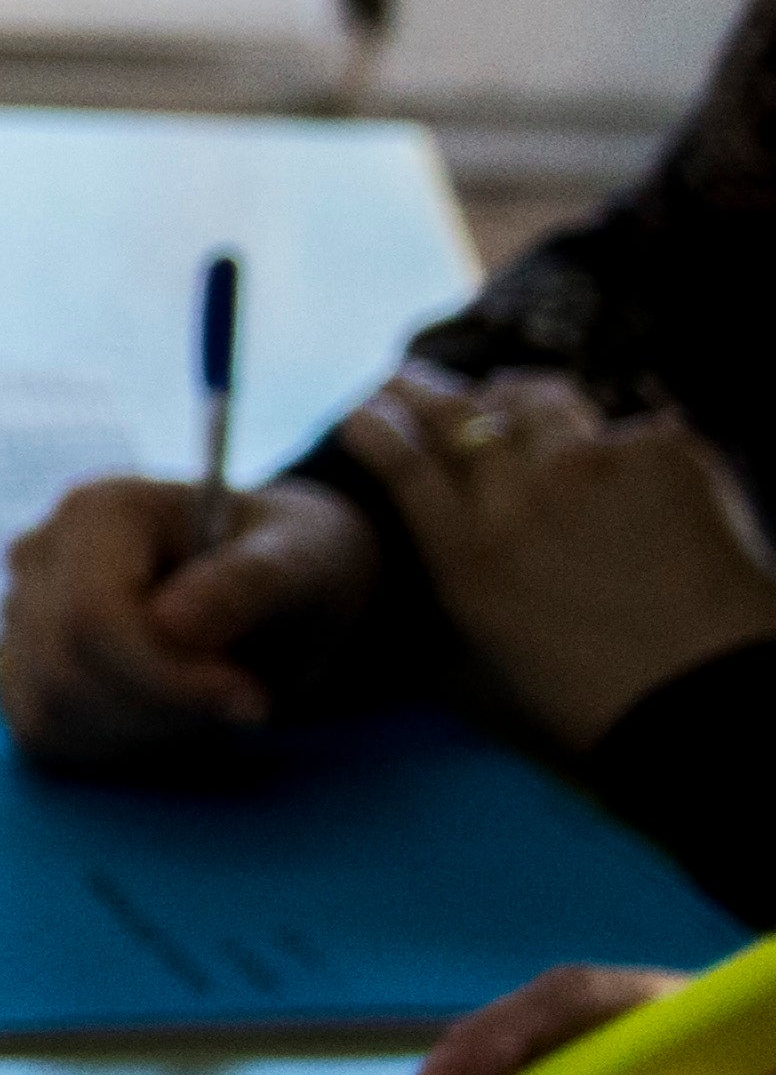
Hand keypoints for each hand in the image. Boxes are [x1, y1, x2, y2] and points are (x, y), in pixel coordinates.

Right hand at [0, 473, 377, 765]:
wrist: (269, 586)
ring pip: (48, 710)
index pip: (90, 616)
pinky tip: (173, 721)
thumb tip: (173, 624)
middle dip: (162, 713)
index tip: (250, 702)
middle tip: (245, 708)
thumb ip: (249, 584)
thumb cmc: (290, 563)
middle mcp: (39, 555)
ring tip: (212, 707)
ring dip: (145, 734)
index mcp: (98, 510)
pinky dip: (116, 748)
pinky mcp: (18, 667)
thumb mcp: (303, 562)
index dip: (164, 678)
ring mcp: (18, 612)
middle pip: (64, 670)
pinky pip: (44, 734)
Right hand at [340, 367, 775, 751]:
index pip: (401, 460)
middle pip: (455, 414)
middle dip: (419, 389)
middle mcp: (517, 499)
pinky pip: (625, 424)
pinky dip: (617, 441)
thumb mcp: (491, 641)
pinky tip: (624, 467)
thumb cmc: (596, 691)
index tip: (365, 414)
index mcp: (466, 555)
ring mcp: (590, 467)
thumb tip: (439, 536)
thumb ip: (459, 577)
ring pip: (535, 400)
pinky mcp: (661, 453)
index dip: (376, 426)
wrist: (709, 694)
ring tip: (515, 403)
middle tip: (406, 381)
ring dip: (517, 400)